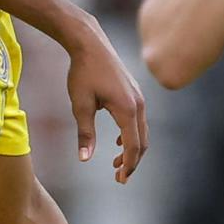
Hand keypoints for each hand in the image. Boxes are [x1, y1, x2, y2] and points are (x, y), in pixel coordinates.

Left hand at [66, 26, 149, 181]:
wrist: (90, 43)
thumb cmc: (82, 72)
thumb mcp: (80, 105)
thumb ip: (85, 133)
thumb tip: (85, 159)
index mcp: (127, 110)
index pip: (134, 146)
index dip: (129, 166)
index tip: (120, 179)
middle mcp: (138, 104)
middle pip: (142, 142)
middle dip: (133, 162)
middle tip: (119, 178)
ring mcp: (139, 97)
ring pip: (142, 131)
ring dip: (133, 150)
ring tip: (117, 163)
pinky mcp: (134, 93)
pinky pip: (138, 120)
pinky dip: (132, 135)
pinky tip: (120, 142)